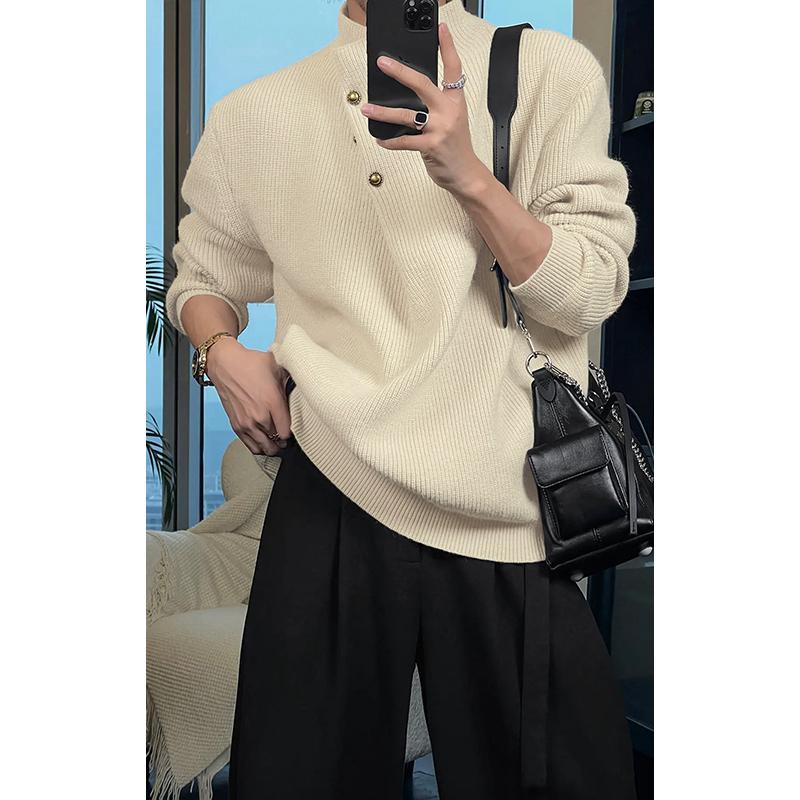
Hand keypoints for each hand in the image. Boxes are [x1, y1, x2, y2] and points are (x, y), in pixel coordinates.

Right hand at [206, 337, 291, 455]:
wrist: (225, 364)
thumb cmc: (250, 364)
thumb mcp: (278, 367)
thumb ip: (292, 379)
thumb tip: (305, 384)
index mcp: (273, 402)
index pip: (287, 431)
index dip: (293, 432)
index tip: (295, 429)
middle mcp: (259, 416)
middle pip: (278, 441)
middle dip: (284, 441)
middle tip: (287, 437)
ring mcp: (247, 423)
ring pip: (265, 448)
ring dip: (273, 447)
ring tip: (277, 442)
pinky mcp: (237, 426)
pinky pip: (252, 446)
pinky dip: (260, 447)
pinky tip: (265, 442)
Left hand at [361, 22, 485, 196]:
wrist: (466, 174)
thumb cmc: (455, 147)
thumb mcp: (452, 120)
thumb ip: (435, 106)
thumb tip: (407, 96)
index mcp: (455, 101)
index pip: (453, 68)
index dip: (447, 47)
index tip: (441, 28)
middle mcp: (448, 111)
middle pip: (422, 84)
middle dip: (400, 72)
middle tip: (382, 63)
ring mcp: (440, 129)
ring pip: (407, 115)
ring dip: (384, 112)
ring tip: (367, 108)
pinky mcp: (431, 146)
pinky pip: (405, 142)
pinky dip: (390, 141)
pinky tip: (380, 138)